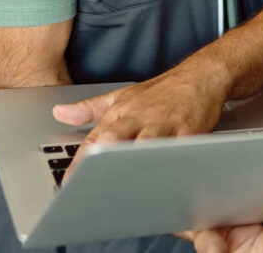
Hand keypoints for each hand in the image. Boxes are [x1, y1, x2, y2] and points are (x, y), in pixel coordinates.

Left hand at [52, 62, 230, 178]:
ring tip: (123, 186)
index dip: (80, 162)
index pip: (96, 139)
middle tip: (89, 186)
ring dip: (134, 163)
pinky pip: (179, 149)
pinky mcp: (191, 129)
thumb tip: (60, 113)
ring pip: (147, 144)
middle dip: (101, 163)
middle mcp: (142, 117)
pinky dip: (172, 163)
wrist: (203, 75)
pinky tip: (166, 177)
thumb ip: (90, 108)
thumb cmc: (164, 90)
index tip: (69, 183)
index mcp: (123, 112)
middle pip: (116, 139)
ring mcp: (166, 123)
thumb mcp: (123, 96)